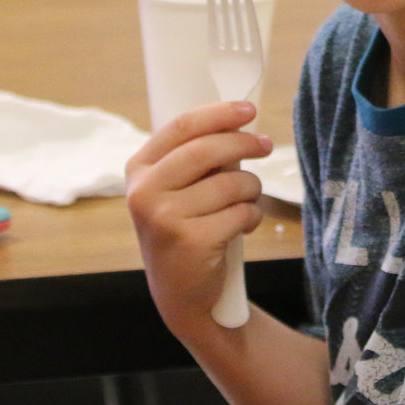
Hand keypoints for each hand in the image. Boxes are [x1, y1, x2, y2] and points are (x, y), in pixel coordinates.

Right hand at [125, 101, 272, 331]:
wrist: (181, 294)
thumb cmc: (186, 230)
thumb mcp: (175, 191)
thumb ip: (195, 159)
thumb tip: (242, 123)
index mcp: (138, 169)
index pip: (182, 127)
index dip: (219, 113)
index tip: (249, 110)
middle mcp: (144, 192)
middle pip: (207, 150)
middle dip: (244, 143)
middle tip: (266, 145)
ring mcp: (165, 218)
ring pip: (231, 183)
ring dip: (252, 189)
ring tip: (247, 202)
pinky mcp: (191, 241)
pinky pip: (240, 212)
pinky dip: (251, 217)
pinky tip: (242, 227)